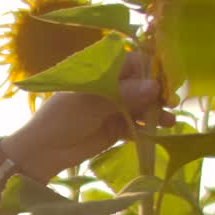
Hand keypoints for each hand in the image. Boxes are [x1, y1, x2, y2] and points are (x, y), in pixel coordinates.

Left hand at [2, 51, 175, 182]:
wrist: (43, 152)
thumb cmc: (60, 119)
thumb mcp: (89, 103)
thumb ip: (122, 94)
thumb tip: (154, 87)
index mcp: (101, 70)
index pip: (133, 62)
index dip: (152, 69)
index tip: (166, 81)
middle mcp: (111, 86)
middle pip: (143, 84)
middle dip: (159, 92)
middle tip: (170, 103)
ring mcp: (115, 107)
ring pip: (144, 105)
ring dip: (157, 112)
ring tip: (168, 121)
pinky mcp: (117, 128)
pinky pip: (139, 124)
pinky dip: (149, 127)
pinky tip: (159, 131)